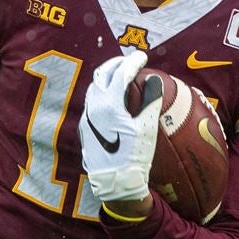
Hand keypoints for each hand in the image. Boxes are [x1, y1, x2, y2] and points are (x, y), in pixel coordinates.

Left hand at [80, 50, 162, 201]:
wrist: (113, 181)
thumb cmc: (133, 156)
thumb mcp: (147, 128)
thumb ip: (150, 101)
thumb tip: (154, 80)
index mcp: (110, 104)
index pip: (121, 73)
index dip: (133, 61)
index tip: (143, 57)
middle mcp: (94, 106)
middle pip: (102, 73)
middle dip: (116, 63)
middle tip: (129, 61)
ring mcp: (87, 116)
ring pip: (94, 86)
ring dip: (107, 76)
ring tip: (120, 75)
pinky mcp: (84, 126)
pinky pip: (91, 101)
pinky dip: (102, 92)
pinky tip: (111, 98)